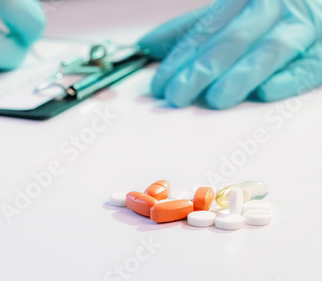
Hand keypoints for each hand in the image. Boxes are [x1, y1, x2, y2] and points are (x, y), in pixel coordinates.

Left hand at [138, 0, 321, 108]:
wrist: (316, 2)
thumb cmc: (267, 10)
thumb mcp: (229, 11)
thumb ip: (190, 28)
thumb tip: (146, 45)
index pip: (205, 30)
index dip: (180, 58)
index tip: (160, 84)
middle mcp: (272, 8)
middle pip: (231, 40)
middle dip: (202, 70)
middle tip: (178, 96)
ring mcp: (302, 28)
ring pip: (268, 51)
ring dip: (240, 76)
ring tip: (215, 99)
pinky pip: (308, 66)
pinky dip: (287, 79)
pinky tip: (264, 92)